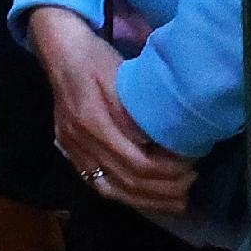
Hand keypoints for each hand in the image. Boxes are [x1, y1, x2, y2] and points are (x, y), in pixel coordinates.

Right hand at [28, 5, 196, 214]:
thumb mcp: (122, 77)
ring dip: (148, 200)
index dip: (169, 171)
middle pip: (127, 182)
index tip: (192, 163)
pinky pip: (99, 184)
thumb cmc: (95, 59)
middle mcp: (80, 142)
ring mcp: (72, 149)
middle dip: (165, 189)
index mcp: (93, 122)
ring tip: (177, 198)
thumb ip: (137, 113)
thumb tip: (161, 146)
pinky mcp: (70, 151)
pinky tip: (147, 196)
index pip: (137, 164)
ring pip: (112, 190)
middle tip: (192, 180)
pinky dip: (126, 195)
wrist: (59, 50)